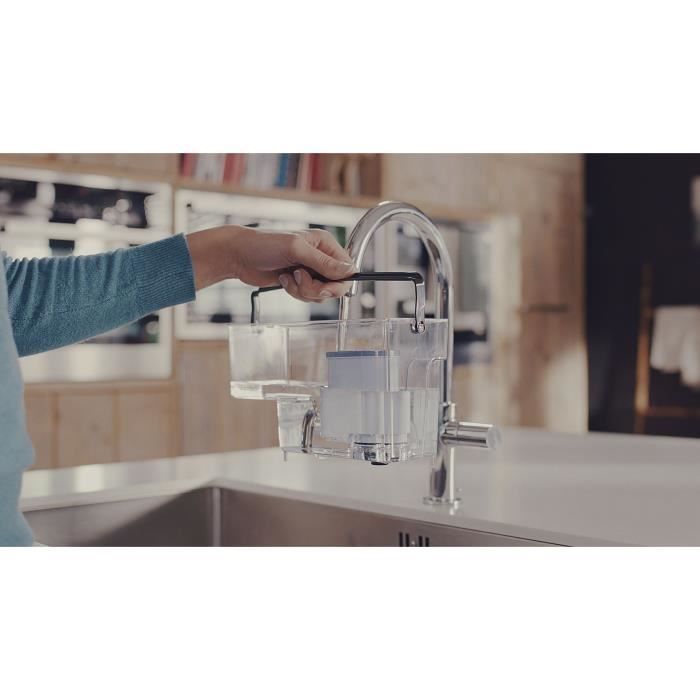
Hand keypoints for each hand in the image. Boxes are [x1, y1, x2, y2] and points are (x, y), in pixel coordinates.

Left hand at [186, 225, 355, 300]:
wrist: (239, 256)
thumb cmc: (264, 244)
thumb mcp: (296, 250)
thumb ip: (323, 262)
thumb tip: (349, 271)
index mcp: (325, 243)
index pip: (347, 269)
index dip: (338, 282)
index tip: (323, 285)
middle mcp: (321, 257)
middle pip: (336, 285)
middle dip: (317, 288)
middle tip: (300, 280)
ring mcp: (310, 271)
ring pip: (321, 294)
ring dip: (304, 291)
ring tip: (288, 278)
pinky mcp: (299, 282)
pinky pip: (308, 297)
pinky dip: (295, 293)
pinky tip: (283, 280)